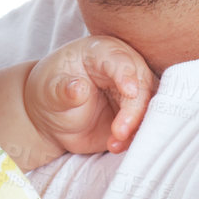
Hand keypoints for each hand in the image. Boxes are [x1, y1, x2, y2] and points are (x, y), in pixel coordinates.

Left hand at [25, 34, 157, 155]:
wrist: (53, 116)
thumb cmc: (51, 93)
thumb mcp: (49, 91)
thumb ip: (62, 90)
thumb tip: (78, 88)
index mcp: (100, 52)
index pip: (119, 59)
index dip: (126, 74)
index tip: (130, 91)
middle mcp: (123, 68)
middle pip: (142, 83)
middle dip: (135, 108)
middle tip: (120, 131)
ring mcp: (132, 91)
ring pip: (149, 105)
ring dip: (138, 126)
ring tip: (115, 142)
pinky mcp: (135, 113)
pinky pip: (144, 125)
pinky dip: (134, 138)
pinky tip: (114, 146)